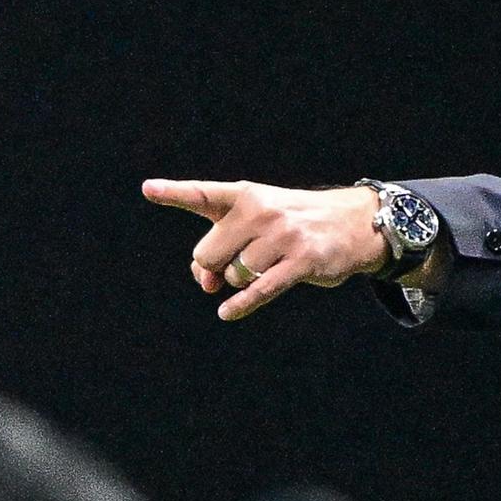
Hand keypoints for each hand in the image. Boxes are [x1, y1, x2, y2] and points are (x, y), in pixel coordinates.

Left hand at [142, 179, 388, 320]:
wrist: (351, 223)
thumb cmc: (292, 224)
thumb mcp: (256, 222)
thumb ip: (220, 245)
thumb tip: (205, 284)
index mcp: (245, 195)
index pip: (203, 195)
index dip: (174, 192)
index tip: (148, 188)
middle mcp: (261, 211)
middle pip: (208, 255)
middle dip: (215, 268)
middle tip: (233, 264)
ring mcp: (282, 236)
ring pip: (235, 275)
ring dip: (242, 281)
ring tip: (266, 265)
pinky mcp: (301, 262)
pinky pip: (259, 290)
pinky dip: (240, 305)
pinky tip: (227, 312)